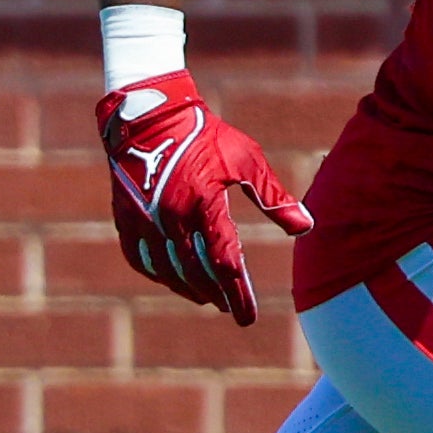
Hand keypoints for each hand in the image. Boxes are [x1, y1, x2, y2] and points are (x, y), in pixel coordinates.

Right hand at [100, 72, 312, 325]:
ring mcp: (144, 220)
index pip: (225, 263)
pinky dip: (159, 274)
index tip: (248, 317)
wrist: (149, 114)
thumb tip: (306, 227)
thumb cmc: (205, 135)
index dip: (237, 294)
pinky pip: (140, 259)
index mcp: (204, 204)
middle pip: (197, 273)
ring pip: (168, 271)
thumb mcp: (246, 160)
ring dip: (190, 289)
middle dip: (217, 296)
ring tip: (209, 298)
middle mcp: (171, 218)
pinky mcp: (126, 218)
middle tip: (231, 309)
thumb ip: (273, 196)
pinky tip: (174, 280)